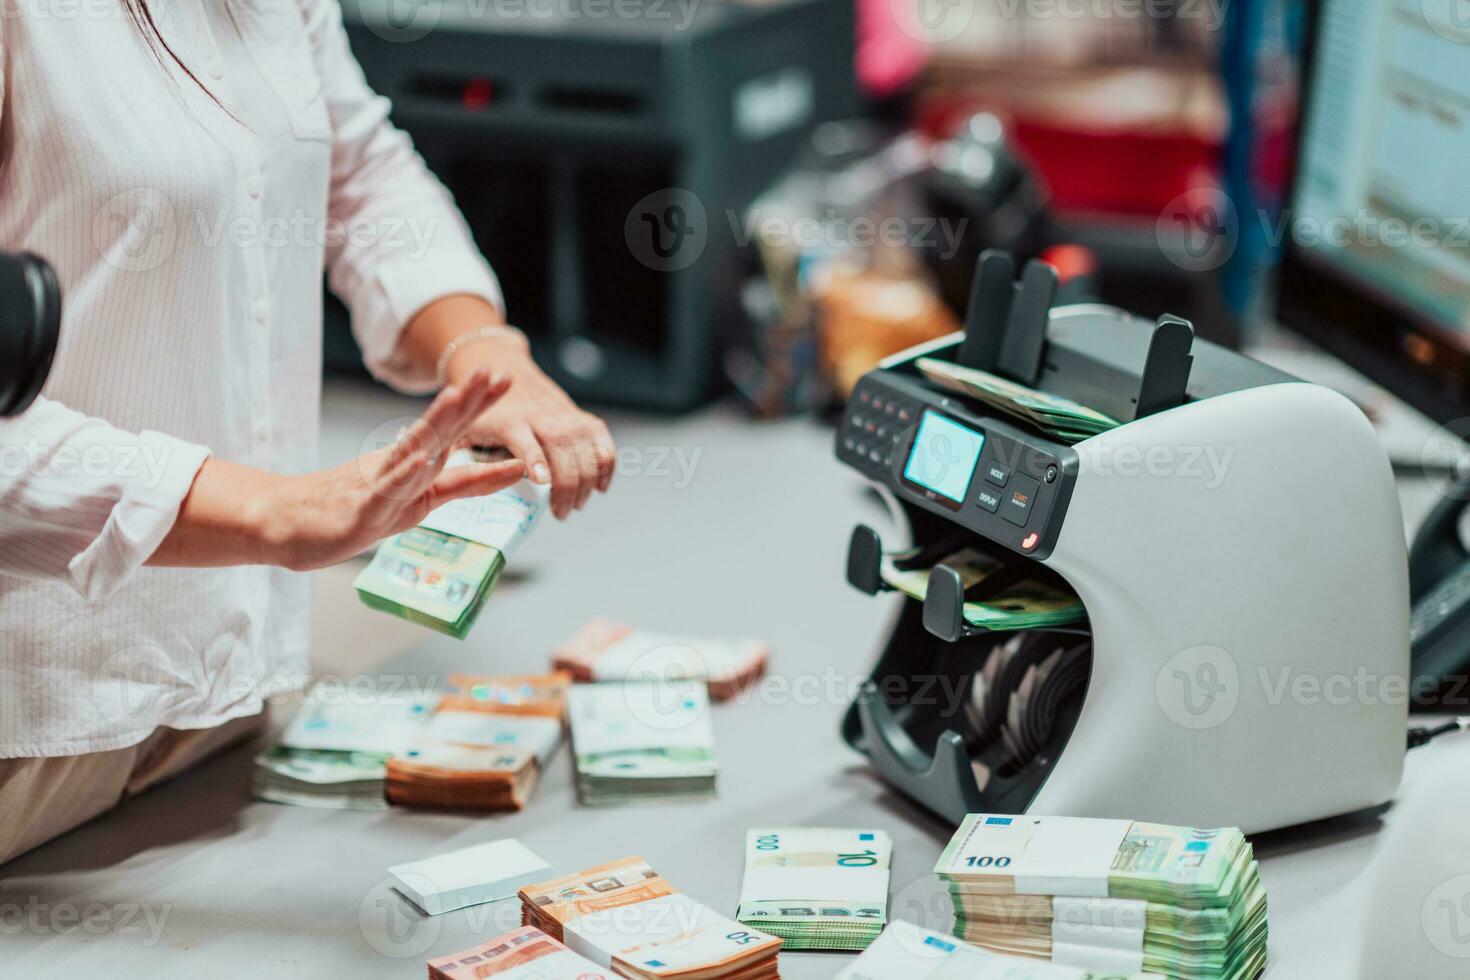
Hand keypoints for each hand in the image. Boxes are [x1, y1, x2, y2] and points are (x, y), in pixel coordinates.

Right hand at [256, 369, 524, 569]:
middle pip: (439, 431)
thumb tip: (485, 467)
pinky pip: (383, 492)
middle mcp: (398, 468)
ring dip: (437, 424)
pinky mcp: (360, 511)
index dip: (481, 407)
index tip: (507, 378)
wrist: (285, 524)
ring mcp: (378, 486)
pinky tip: (420, 461)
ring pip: (412, 451)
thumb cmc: (348, 510)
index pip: (453, 432)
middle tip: (497, 372)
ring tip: (459, 397)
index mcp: (413, 466)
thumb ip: (450, 486)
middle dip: (470, 403)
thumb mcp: (412, 500)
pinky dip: (402, 476)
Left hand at [448, 339, 615, 519]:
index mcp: (510, 421)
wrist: (502, 368)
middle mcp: (542, 417)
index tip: (542, 481)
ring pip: (587, 450)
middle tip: (561, 513)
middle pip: (563, 451)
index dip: (535, 461)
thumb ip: (460, 457)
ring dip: (587, 482)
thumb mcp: (463, 430)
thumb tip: (442, 484)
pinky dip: (607, 465)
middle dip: (567, 486)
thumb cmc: (480, 411)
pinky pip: (603, 442)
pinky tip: (601, 486)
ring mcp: (565, 416)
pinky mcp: (581, 417)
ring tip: (576, 505)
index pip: (526, 442)